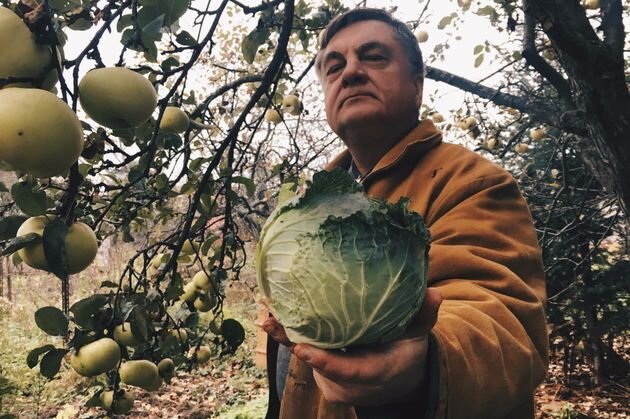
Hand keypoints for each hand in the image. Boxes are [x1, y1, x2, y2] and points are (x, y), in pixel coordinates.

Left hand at [262, 288, 441, 405]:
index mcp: (377, 372)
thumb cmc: (407, 352)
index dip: (326, 362)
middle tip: (272, 323)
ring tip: (267, 316)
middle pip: (320, 365)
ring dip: (286, 337)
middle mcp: (352, 382)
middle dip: (294, 343)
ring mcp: (336, 381)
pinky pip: (307, 355)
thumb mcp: (418, 335)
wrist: (398, 381)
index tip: (302, 349)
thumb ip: (424, 315)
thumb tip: (435, 293)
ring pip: (309, 358)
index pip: (350, 372)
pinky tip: (271, 319)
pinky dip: (289, 337)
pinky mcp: (326, 375)